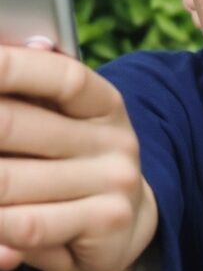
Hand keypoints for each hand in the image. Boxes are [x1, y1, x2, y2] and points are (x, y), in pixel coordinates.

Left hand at [0, 46, 157, 270]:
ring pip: (8, 181)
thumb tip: (6, 45)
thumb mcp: (67, 125)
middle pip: (16, 125)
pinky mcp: (106, 223)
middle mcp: (116, 141)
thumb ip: (34, 92)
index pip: (62, 77)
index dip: (10, 67)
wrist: (123, 222)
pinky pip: (25, 225)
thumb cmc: (78, 165)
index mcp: (105, 105)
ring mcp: (114, 183)